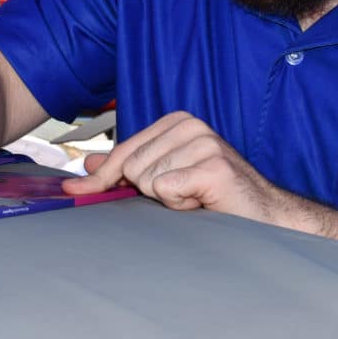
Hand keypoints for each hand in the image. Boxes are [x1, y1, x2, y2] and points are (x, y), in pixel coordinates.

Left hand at [61, 111, 288, 223]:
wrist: (262, 215)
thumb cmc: (215, 196)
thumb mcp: (165, 177)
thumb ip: (129, 167)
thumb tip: (91, 162)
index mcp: (177, 123)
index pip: (123, 150)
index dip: (101, 177)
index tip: (75, 192)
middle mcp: (190, 126)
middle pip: (131, 168)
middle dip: (151, 192)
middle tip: (183, 194)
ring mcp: (204, 143)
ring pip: (148, 181)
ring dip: (169, 201)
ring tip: (196, 197)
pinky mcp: (214, 166)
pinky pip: (167, 190)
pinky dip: (181, 205)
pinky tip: (203, 201)